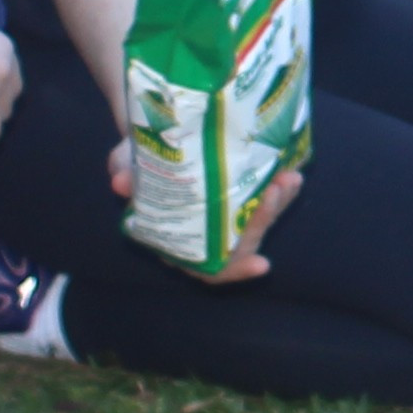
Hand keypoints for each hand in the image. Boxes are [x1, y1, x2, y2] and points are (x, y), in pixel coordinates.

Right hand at [108, 134, 297, 278]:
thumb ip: (124, 173)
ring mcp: (226, 217)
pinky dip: (281, 190)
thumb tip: (120, 182)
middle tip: (276, 191)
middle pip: (243, 244)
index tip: (262, 264)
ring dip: (279, 203)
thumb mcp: (125, 163)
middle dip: (263, 221)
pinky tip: (291, 172)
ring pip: (259, 222)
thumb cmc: (137, 162)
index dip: (235, 271)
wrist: (153, 141)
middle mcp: (206, 236)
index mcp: (178, 240)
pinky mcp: (241, 197)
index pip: (210, 270)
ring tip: (289, 178)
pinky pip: (266, 201)